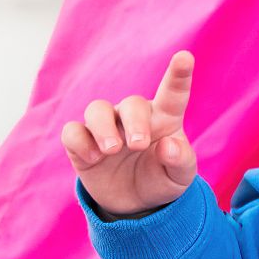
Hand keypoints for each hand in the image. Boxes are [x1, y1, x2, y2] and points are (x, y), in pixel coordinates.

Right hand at [62, 51, 199, 219]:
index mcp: (164, 119)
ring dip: (104, 128)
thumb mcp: (180, 176)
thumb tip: (168, 145)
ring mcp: (106, 127)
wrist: (134, 202)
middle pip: (131, 103)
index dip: (179, 74)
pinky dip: (80, 142)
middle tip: (138, 145)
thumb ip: (180, 160)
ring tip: (112, 150)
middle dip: (135, 123)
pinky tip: (92, 159)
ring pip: (97, 109)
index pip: (173, 94)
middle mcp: (134, 117)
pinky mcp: (82, 143)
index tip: (185, 57)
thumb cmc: (161, 178)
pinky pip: (73, 132)